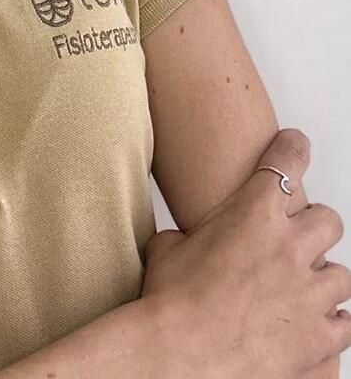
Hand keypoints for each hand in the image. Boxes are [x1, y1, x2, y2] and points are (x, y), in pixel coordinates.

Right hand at [141, 128, 350, 377]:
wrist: (182, 356)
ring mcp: (309, 293)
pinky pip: (346, 322)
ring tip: (302, 287)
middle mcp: (290, 247)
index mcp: (253, 213)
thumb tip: (181, 239)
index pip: (286, 161)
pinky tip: (315, 322)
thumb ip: (186, 235)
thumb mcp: (168, 248)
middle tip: (296, 238)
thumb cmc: (171, 303)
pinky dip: (332, 321)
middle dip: (314, 226)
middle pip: (328, 219)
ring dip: (322, 278)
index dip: (293, 148)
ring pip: (342, 273)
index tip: (296, 145)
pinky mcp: (318, 336)